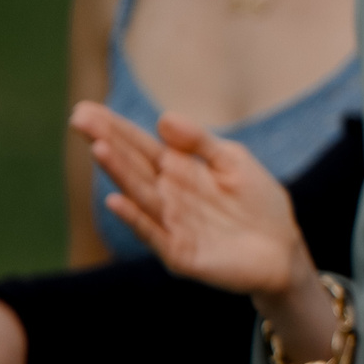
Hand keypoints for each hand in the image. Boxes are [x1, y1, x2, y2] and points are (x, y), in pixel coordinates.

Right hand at [73, 102, 307, 296]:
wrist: (284, 250)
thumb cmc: (258, 203)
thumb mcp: (234, 162)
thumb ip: (200, 142)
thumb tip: (163, 119)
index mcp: (179, 170)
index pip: (141, 145)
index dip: (115, 128)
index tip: (86, 109)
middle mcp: (168, 196)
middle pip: (133, 166)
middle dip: (107, 142)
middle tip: (78, 118)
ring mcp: (171, 224)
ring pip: (140, 195)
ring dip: (118, 173)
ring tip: (98, 148)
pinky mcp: (180, 253)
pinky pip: (154, 234)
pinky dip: (135, 218)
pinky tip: (116, 200)